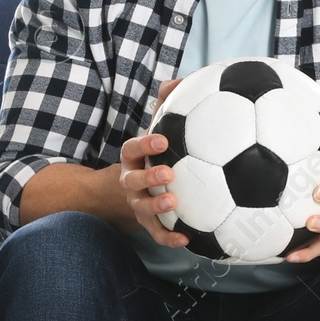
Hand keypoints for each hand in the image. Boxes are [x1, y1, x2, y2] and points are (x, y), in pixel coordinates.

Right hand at [118, 78, 187, 247]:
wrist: (132, 191)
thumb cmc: (152, 155)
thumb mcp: (154, 131)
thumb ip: (165, 104)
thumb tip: (182, 80)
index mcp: (133, 159)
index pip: (132, 149)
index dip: (144, 145)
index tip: (163, 140)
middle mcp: (131, 182)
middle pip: (133, 181)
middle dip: (148, 178)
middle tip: (168, 174)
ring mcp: (138, 205)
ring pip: (142, 209)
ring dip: (156, 208)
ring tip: (174, 202)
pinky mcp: (148, 225)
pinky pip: (157, 234)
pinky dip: (170, 238)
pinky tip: (188, 240)